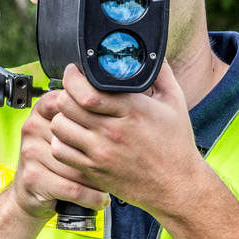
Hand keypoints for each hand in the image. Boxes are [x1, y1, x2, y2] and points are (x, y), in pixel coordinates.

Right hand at [7, 88, 110, 220]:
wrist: (29, 194)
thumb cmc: (54, 161)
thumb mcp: (65, 134)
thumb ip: (82, 117)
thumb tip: (119, 109)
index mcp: (43, 110)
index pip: (73, 104)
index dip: (96, 120)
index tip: (112, 133)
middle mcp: (33, 127)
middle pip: (80, 138)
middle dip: (102, 156)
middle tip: (117, 165)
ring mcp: (31, 152)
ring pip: (79, 166)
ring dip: (100, 181)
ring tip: (110, 184)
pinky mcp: (33, 178)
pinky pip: (73, 188)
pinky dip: (92, 197)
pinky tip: (100, 199)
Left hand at [48, 61, 205, 217]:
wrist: (177, 187)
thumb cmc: (176, 145)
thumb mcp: (174, 102)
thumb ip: (160, 73)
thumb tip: (151, 51)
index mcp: (132, 110)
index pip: (86, 90)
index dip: (73, 77)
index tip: (74, 72)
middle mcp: (113, 132)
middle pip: (67, 105)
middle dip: (65, 94)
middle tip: (72, 93)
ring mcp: (101, 153)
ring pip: (60, 127)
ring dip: (62, 117)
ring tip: (72, 116)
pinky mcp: (94, 171)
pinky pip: (61, 152)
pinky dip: (61, 142)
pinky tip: (73, 138)